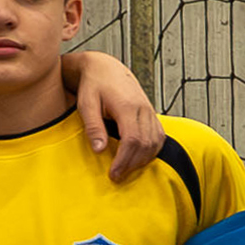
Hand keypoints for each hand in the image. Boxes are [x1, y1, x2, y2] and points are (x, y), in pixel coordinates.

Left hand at [60, 51, 164, 178]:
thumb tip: (99, 150)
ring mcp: (149, 111)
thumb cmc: (93, 85)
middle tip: (117, 176)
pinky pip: (159, 136)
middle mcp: (143, 109)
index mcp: (128, 106)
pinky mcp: (151, 113)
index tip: (113, 173)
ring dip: (143, 159)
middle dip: (132, 164)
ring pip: (155, 141)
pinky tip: (139, 158)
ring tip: (126, 169)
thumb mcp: (86, 104)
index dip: (124, 160)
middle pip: (146, 144)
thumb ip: (93, 127)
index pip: (133, 140)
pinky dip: (152, 150)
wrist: (105, 68)